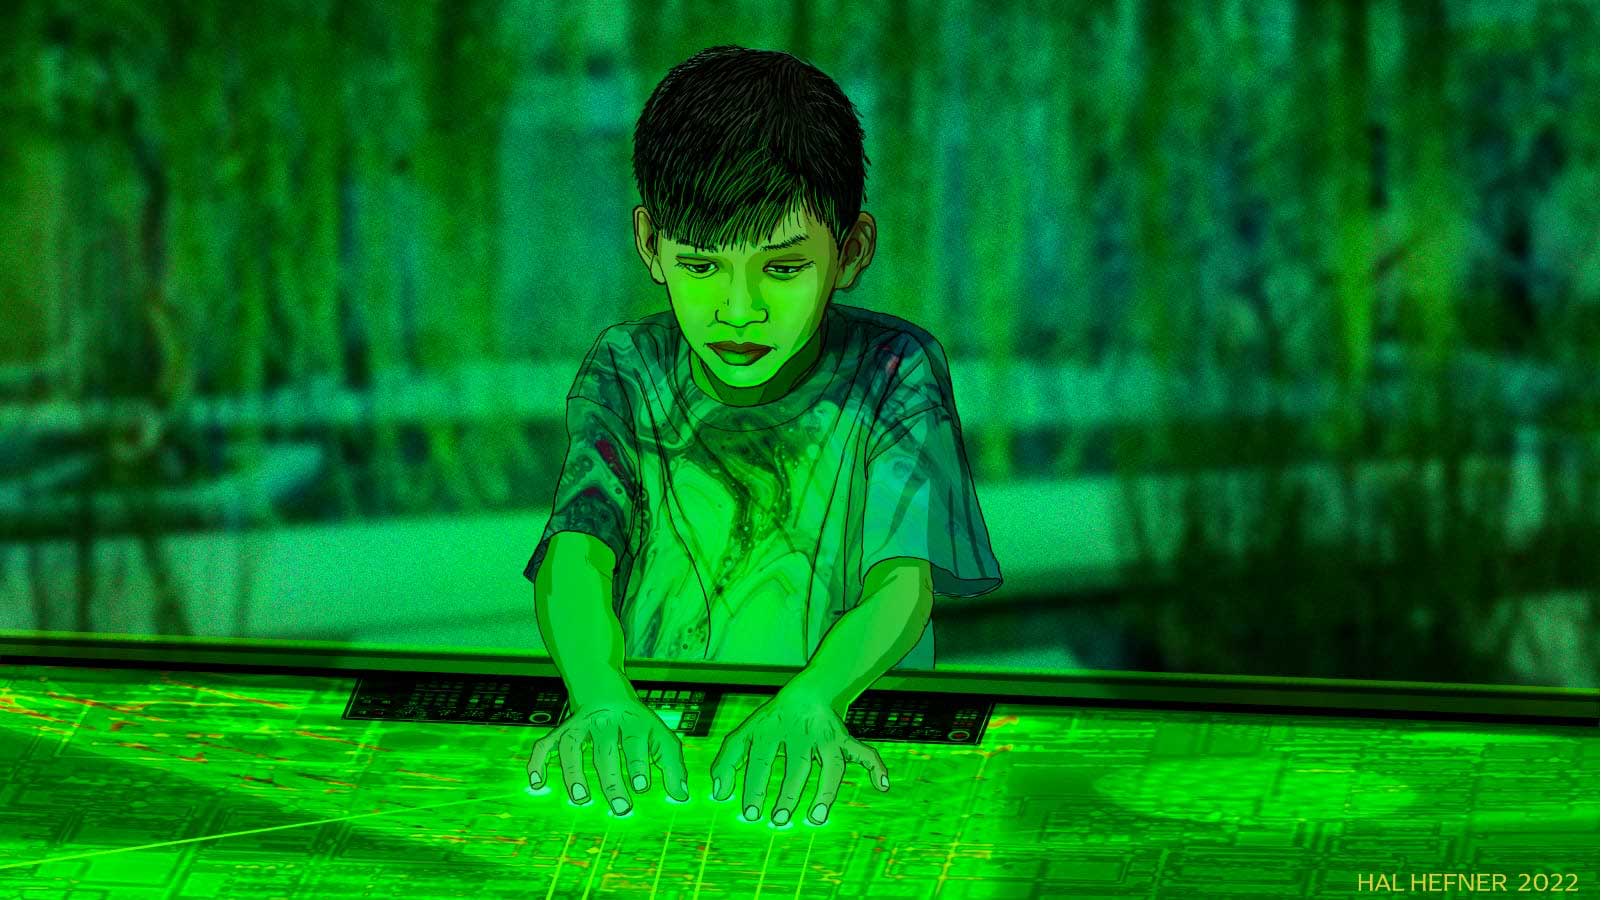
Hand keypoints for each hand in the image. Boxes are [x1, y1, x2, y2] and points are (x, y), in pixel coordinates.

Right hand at [526, 693, 689, 814]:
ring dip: (574, 772)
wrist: (604, 687)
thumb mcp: (660, 736)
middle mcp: (606, 720)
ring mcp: (581, 723)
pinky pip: (546, 743)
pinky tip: (537, 782)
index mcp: (633, 721)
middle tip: (620, 807)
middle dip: (612, 779)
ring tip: (580, 799)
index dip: (639, 763)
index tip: (641, 787)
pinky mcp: (563, 729)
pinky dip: (539, 761)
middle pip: (606, 749)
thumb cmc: (638, 723)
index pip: (635, 740)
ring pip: (573, 746)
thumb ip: (672, 765)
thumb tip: (681, 797)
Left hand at [709, 691, 888, 825]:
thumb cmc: (773, 720)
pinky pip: (863, 752)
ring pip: (831, 766)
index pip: (761, 759)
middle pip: (796, 766)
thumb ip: (727, 761)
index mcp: (771, 728)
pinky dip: (876, 767)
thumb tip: (717, 797)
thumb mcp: (746, 733)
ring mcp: (825, 736)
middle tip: (778, 820)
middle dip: (787, 795)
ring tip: (817, 819)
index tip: (749, 815)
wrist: (811, 690)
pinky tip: (883, 785)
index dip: (753, 786)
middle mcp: (800, 732)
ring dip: (825, 793)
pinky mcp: (844, 738)